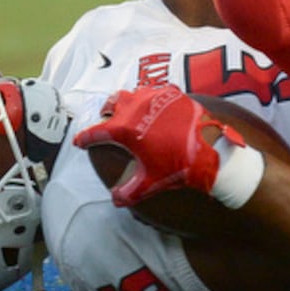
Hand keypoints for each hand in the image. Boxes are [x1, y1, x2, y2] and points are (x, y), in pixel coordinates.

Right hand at [72, 85, 248, 207]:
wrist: (209, 150)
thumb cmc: (179, 164)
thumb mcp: (150, 182)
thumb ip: (129, 192)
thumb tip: (116, 199)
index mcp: (124, 128)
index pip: (96, 132)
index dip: (85, 138)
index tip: (80, 142)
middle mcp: (136, 108)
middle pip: (112, 103)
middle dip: (106, 111)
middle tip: (105, 119)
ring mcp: (154, 97)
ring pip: (132, 93)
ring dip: (127, 102)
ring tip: (129, 112)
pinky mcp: (172, 94)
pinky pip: (155, 91)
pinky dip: (150, 99)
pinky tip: (155, 108)